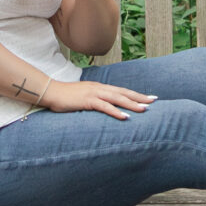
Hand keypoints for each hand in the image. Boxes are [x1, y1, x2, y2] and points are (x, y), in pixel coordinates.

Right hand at [41, 78, 155, 120]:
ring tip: (144, 110)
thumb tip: (104, 107)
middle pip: (123, 92)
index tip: (149, 98)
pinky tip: (125, 117)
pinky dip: (116, 112)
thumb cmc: (66, 97)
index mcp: (100, 87)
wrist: (51, 92)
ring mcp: (93, 93)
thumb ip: (94, 100)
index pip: (122, 90)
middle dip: (139, 97)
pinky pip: (104, 106)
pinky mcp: (87, 101)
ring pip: (117, 98)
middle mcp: (99, 88)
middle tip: (154, 101)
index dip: (136, 94)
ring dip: (132, 104)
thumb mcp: (83, 98)